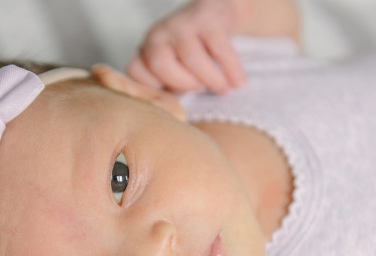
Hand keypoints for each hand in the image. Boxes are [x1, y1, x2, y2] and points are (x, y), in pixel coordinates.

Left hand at [126, 0, 246, 94]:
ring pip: (192, 57)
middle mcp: (158, 36)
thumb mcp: (174, 71)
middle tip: (201, 90)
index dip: (155, 90)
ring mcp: (181, 25)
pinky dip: (232, 70)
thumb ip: (167, 92)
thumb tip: (173, 121)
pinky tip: (239, 83)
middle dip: (184, 83)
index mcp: (145, 52)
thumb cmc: (192, 56)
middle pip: (161, 65)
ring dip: (212, 79)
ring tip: (225, 90)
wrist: (216, 14)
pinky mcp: (207, 19)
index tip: (177, 98)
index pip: (136, 73)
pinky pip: (220, 49)